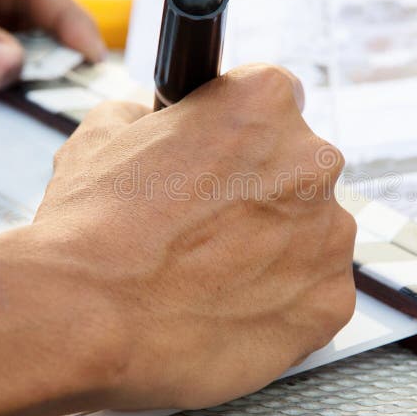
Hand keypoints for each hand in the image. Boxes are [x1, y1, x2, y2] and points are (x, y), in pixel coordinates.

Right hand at [35, 64, 356, 409]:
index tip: (228, 157)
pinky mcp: (330, 300)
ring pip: (312, 232)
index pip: (276, 100)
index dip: (245, 132)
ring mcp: (329, 234)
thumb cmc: (93, 227)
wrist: (86, 315)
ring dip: (276, 246)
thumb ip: (150, 115)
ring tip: (215, 273)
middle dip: (262, 192)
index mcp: (264, 103)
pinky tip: (234, 306)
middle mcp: (311, 160)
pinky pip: (315, 291)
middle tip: (210, 225)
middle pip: (299, 169)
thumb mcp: (105, 133)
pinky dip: (285, 300)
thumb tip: (153, 118)